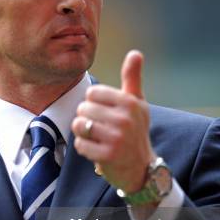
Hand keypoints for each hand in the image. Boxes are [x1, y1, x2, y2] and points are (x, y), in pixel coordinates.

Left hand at [72, 50, 153, 192]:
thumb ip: (132, 78)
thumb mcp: (137, 103)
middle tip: (101, 128)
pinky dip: (84, 148)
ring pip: (78, 125)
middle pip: (83, 108)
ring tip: (97, 138)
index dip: (94, 103)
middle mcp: (125, 118)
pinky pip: (80, 145)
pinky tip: (97, 150)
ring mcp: (117, 138)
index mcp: (130, 102)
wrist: (141, 167)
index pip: (92, 93)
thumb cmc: (135, 130)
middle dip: (87, 118)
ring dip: (83, 133)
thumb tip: (136, 52)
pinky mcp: (108, 155)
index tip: (106, 113)